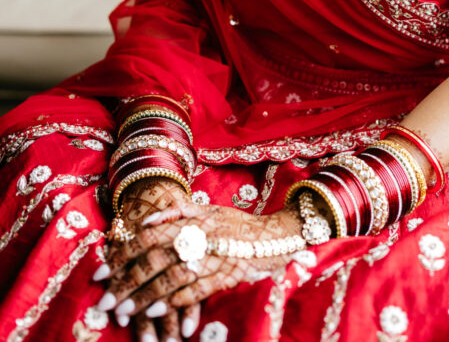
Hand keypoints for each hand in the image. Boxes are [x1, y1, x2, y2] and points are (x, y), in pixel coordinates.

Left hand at [96, 200, 303, 339]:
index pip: (148, 236)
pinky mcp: (226, 276)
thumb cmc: (236, 224)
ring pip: (172, 277)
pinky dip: (175, 301)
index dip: (122, 254)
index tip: (100, 273)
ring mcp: (212, 257)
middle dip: (127, 281)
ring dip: (145, 296)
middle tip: (105, 300)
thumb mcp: (207, 209)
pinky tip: (158, 311)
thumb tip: (146, 221)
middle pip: (155, 259)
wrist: (275, 236)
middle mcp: (198, 236)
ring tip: (124, 312)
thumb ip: (177, 212)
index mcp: (190, 219)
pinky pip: (196, 290)